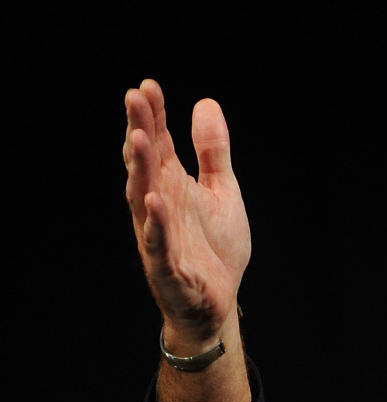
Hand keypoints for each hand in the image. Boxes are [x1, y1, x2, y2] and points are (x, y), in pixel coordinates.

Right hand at [123, 79, 249, 345]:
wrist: (220, 302)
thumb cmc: (214, 247)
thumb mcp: (222, 191)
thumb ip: (213, 152)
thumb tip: (205, 103)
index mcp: (171, 186)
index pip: (159, 144)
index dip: (153, 116)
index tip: (149, 85)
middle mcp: (159, 206)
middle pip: (146, 164)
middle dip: (141, 131)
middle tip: (135, 98)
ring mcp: (159, 236)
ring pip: (143, 199)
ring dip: (140, 170)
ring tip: (140, 139)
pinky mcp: (168, 268)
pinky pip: (158, 245)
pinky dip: (156, 225)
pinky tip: (154, 202)